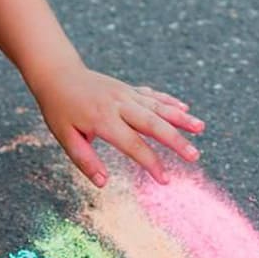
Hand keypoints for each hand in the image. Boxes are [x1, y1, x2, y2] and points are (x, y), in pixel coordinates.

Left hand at [34, 59, 204, 186]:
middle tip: (194, 156)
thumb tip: (103, 183)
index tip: (164, 180)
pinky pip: (153, 95)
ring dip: (181, 118)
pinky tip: (184, 110)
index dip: (151, 163)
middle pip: (153, 124)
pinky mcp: (128, 89)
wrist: (58, 74)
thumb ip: (85, 160)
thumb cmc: (59, 110)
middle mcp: (119, 105)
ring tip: (201, 128)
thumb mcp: (65, 138)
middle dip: (176, 141)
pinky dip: (169, 102)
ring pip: (158, 107)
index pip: (133, 145)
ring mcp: (126, 94)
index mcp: (103, 120)